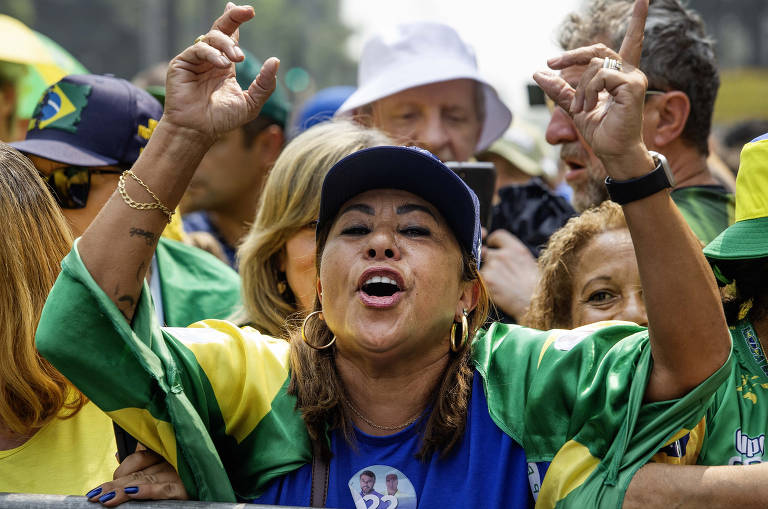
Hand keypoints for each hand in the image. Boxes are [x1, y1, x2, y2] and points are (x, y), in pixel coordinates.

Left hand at [85, 449, 187, 505]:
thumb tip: (117, 457)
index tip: (102, 488)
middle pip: (137, 472)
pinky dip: (148, 490)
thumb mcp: (162, 474)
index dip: (121, 470)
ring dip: (124, 490)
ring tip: (105, 499)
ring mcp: (178, 474)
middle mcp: (171, 463)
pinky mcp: (185, 489)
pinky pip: (164, 489)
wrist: (207, 486)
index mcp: (165, 456)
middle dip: (114, 485)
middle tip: (94, 496)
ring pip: (146, 480)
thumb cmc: (183, 484)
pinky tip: (132, 493)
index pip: (139, 458)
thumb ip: (143, 466)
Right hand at [163, 2, 278, 143]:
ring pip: (211, 37)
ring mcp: (195, 60)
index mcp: (224, 65)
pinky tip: (223, 65)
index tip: (248, 10)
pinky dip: (212, 54)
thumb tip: (276, 60)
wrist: (199, 131)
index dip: (236, 21)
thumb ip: (265, 84)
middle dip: (234, 17)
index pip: (231, 37)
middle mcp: (210, 59)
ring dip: (227, 44)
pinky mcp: (182, 63)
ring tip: (238, 59)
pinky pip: (198, 49)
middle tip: (249, 12)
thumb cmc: (222, 119)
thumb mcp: (251, 103)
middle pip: (220, 29)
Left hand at [480, 229, 538, 320]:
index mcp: (516, 249)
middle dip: (488, 260)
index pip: (497, 235)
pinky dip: (484, 284)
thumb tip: (498, 252)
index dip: (493, 242)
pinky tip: (496, 290)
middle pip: (485, 251)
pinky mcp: (486, 280)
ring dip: (487, 274)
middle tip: (497, 272)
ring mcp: (492, 267)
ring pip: (481, 266)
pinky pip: (479, 278)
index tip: (493, 247)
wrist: (534, 304)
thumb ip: (512, 255)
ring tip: (501, 285)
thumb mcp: (529, 263)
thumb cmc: (536, 287)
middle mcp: (502, 255)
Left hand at [533, 0, 653, 178]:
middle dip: (572, 55)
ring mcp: (634, 77)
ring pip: (595, 65)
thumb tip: (538, 73)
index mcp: (620, 75)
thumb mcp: (575, 106)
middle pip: (597, 50)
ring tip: (582, 107)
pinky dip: (588, 91)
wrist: (613, 152)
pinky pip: (600, 75)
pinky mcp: (633, 85)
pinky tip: (590, 106)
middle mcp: (630, 72)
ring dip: (580, 87)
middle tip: (551, 63)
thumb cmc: (601, 132)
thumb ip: (560, 89)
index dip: (638, 20)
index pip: (631, 42)